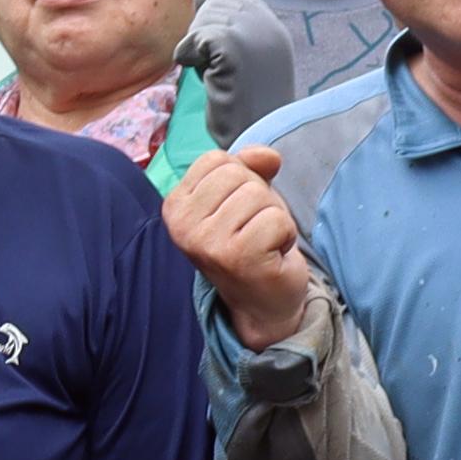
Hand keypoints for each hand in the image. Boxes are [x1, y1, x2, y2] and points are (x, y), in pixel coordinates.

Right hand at [161, 140, 311, 346]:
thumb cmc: (251, 242)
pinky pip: (277, 219)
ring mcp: (207, 243)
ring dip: (274, 218)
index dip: (241, 178)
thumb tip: (268, 156)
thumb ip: (249, 166)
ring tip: (263, 242)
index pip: (216, 160)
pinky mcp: (237, 258)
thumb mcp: (243, 196)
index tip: (239, 211)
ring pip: (259, 195)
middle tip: (254, 230)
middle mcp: (183, 226)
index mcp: (175, 207)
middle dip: (260, 198)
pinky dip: (285, 235)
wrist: (261, 303)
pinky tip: (272, 255)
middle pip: (238, 175)